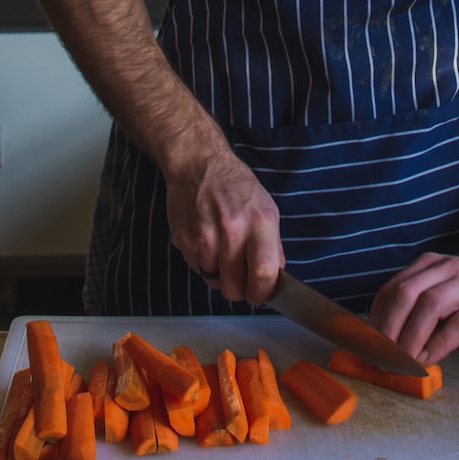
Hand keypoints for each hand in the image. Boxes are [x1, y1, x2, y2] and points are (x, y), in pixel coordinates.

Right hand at [165, 143, 282, 306]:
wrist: (197, 165)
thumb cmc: (235, 186)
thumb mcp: (266, 209)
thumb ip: (273, 246)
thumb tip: (274, 280)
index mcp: (259, 222)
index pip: (264, 274)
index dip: (262, 293)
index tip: (260, 294)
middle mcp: (231, 232)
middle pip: (234, 290)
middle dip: (239, 289)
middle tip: (240, 276)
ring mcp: (204, 238)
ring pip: (213, 282)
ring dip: (219, 274)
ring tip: (222, 248)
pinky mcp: (184, 241)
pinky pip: (197, 269)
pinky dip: (203, 262)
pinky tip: (207, 240)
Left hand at [367, 250, 458, 363]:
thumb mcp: (446, 298)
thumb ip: (420, 313)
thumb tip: (387, 345)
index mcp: (430, 265)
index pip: (392, 288)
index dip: (375, 318)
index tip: (366, 345)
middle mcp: (448, 268)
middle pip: (406, 293)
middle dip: (387, 328)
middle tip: (379, 357)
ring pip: (430, 305)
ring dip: (410, 337)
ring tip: (401, 362)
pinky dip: (439, 344)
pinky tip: (429, 360)